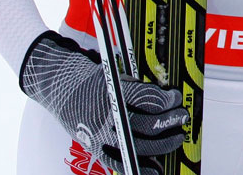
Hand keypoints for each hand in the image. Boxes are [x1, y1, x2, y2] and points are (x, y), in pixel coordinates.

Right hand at [19, 31, 187, 174]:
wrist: (60, 87)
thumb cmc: (93, 81)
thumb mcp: (119, 77)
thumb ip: (140, 90)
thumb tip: (168, 102)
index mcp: (114, 92)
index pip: (148, 99)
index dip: (168, 101)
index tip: (177, 98)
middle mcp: (106, 115)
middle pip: (147, 125)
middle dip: (171, 122)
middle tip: (182, 118)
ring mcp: (100, 134)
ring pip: (138, 145)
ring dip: (164, 144)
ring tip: (177, 138)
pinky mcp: (95, 148)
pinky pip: (120, 162)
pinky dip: (141, 167)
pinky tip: (156, 169)